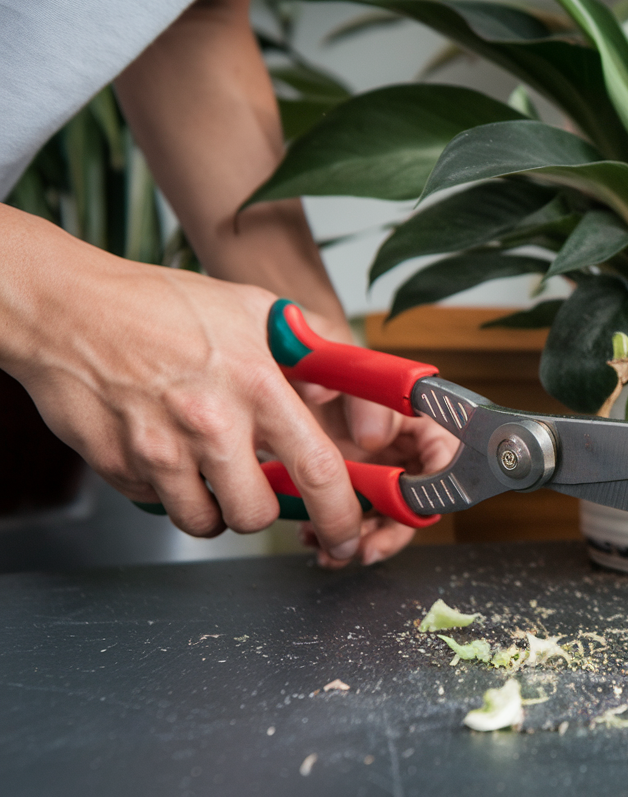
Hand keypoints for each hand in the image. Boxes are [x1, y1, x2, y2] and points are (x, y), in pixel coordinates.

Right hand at [0, 209, 364, 557]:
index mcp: (256, 383)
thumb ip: (313, 353)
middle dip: (265, 510)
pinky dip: (171, 491)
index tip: (346, 532)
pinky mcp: (120, 467)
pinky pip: (160, 506)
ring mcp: (160, 450)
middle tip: (258, 485)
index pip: (317, 469)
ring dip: (216, 506)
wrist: (71, 307)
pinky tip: (168, 449)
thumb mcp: (257, 310)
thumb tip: (344, 394)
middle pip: (258, 514)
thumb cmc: (165, 305)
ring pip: (207, 522)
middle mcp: (210, 423)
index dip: (340, 514)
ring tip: (210, 465)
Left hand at [287, 320, 459, 567]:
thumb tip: (374, 434)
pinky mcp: (345, 486)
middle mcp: (399, 447)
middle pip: (415, 500)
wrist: (274, 363)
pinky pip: (350, 520)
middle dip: (391, 530)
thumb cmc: (315, 355)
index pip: (445, 455)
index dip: (435, 486)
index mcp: (416, 417)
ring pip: (382, 519)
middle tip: (365, 545)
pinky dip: (333, 533)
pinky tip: (311, 536)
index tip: (409, 507)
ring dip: (360, 539)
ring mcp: (374, 469)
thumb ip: (363, 394)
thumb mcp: (341, 367)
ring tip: (331, 548)